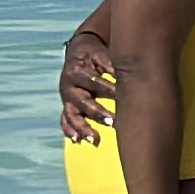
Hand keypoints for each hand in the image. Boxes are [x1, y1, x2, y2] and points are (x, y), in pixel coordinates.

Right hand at [60, 28, 113, 144]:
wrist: (79, 52)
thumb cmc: (95, 54)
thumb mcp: (102, 54)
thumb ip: (112, 65)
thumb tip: (128, 74)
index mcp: (77, 72)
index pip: (95, 82)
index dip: (109, 90)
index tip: (124, 97)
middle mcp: (69, 87)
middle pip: (83, 102)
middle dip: (97, 113)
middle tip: (112, 122)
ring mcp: (67, 98)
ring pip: (72, 115)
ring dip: (83, 128)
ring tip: (94, 139)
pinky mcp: (68, 105)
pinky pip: (66, 120)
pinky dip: (71, 131)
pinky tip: (79, 141)